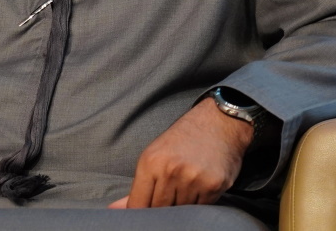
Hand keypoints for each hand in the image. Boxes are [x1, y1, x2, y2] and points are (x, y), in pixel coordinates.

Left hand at [108, 97, 252, 208]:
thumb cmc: (183, 139)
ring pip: (180, 212)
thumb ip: (140, 185)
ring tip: (187, 184)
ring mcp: (192, 179)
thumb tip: (116, 210)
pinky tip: (200, 184)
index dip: (140, 213)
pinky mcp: (213, 186)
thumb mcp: (156, 154)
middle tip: (170, 192)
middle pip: (159, 211)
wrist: (219, 121)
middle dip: (162, 208)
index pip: (137, 204)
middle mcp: (170, 170)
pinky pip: (200, 209)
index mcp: (150, 162)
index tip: (144, 213)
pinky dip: (199, 203)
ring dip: (182, 205)